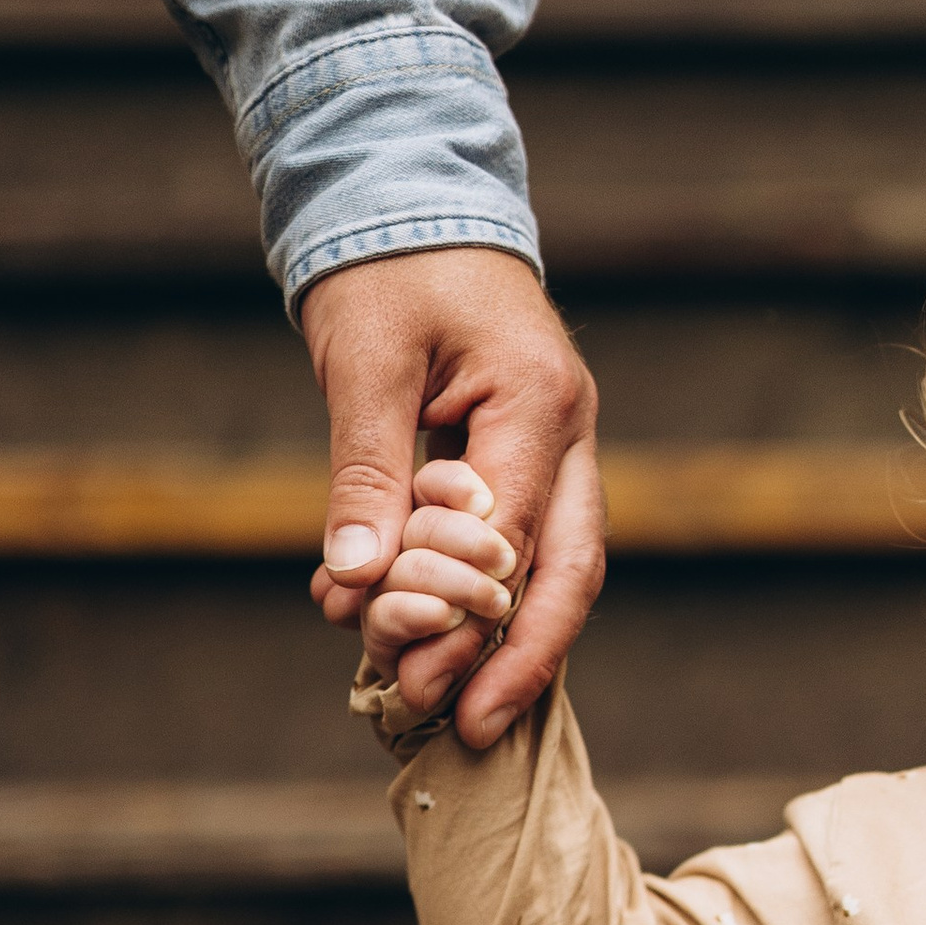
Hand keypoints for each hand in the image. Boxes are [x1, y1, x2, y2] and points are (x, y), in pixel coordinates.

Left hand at [298, 246, 602, 748]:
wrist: (410, 197)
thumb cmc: (387, 266)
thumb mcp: (364, 362)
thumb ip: (366, 474)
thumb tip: (355, 582)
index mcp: (540, 401)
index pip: (514, 536)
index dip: (464, 614)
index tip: (411, 673)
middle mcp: (570, 433)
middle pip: (569, 572)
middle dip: (521, 659)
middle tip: (465, 727)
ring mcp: (558, 449)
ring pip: (555, 571)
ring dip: (500, 643)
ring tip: (440, 706)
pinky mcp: (527, 461)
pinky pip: (518, 548)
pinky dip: (475, 600)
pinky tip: (421, 642)